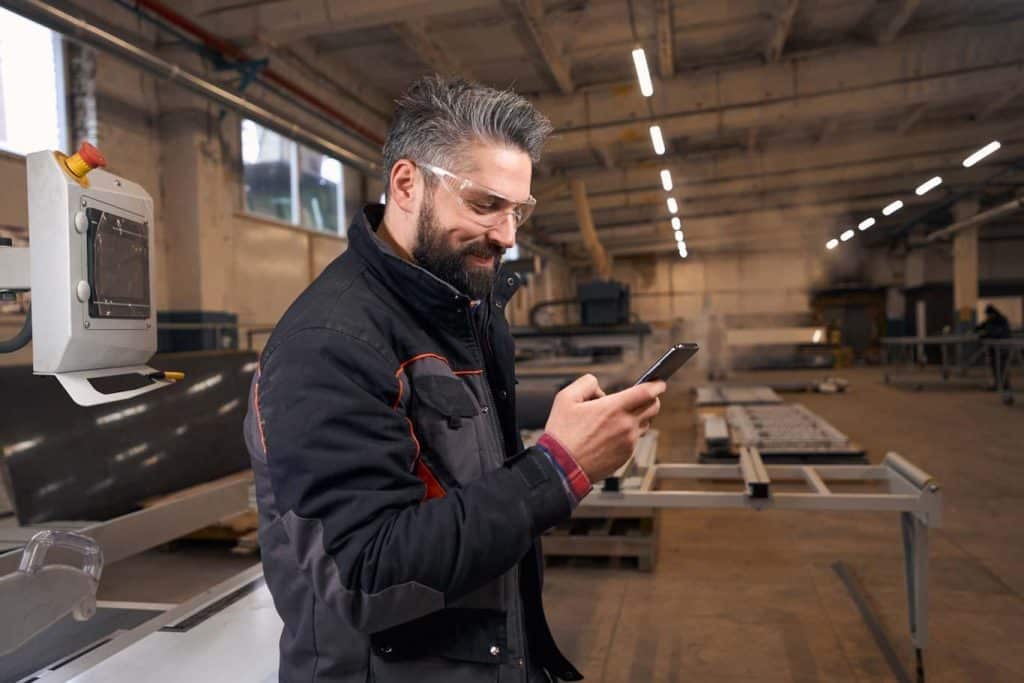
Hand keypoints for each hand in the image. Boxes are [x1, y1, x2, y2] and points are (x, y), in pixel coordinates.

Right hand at [543, 374, 666, 481]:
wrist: (561, 467)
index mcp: (613, 408)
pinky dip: (628, 433)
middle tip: (642, 396)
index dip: (656, 385)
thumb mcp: (565, 398)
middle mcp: (625, 425)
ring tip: (619, 416)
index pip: (646, 392)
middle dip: (652, 399)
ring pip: (645, 424)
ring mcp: (628, 442)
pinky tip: (610, 434)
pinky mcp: (626, 456)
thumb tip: (599, 389)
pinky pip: (634, 440)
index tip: (658, 382)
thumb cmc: (562, 435)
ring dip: (639, 416)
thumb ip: (586, 384)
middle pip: (654, 407)